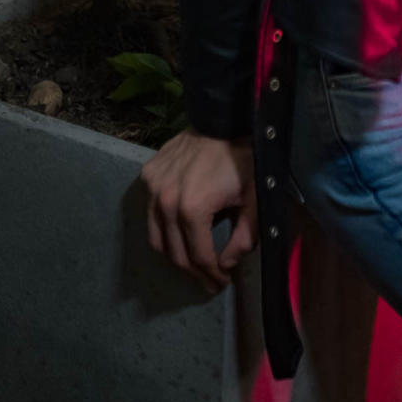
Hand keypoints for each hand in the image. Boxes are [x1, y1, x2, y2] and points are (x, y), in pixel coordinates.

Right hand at [140, 127, 256, 294]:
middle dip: (194, 273)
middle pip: (175, 253)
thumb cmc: (243, 159)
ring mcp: (152, 188)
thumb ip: (243, 238)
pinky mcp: (147, 175)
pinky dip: (162, 229)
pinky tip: (179, 233)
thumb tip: (224, 264)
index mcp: (193, 209)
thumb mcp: (254, 200)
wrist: (223, 118)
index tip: (222, 283)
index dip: (212, 276)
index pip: (199, 256)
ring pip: (156, 238)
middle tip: (209, 281)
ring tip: (193, 263)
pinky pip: (150, 214)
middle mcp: (165, 201)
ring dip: (175, 256)